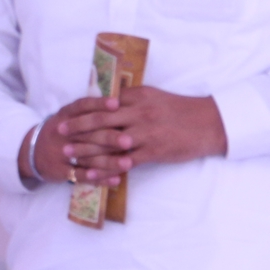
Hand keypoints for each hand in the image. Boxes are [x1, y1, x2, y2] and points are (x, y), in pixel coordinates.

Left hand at [35, 88, 226, 186]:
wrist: (210, 123)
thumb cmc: (180, 110)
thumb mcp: (155, 97)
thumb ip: (132, 99)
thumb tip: (108, 99)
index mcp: (139, 97)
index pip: (105, 102)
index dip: (83, 108)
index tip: (66, 112)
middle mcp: (140, 113)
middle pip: (102, 119)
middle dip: (78, 126)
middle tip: (59, 132)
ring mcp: (146, 133)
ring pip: (109, 142)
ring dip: (86, 148)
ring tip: (68, 153)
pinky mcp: (153, 151)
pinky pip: (123, 162)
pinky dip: (105, 168)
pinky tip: (90, 172)